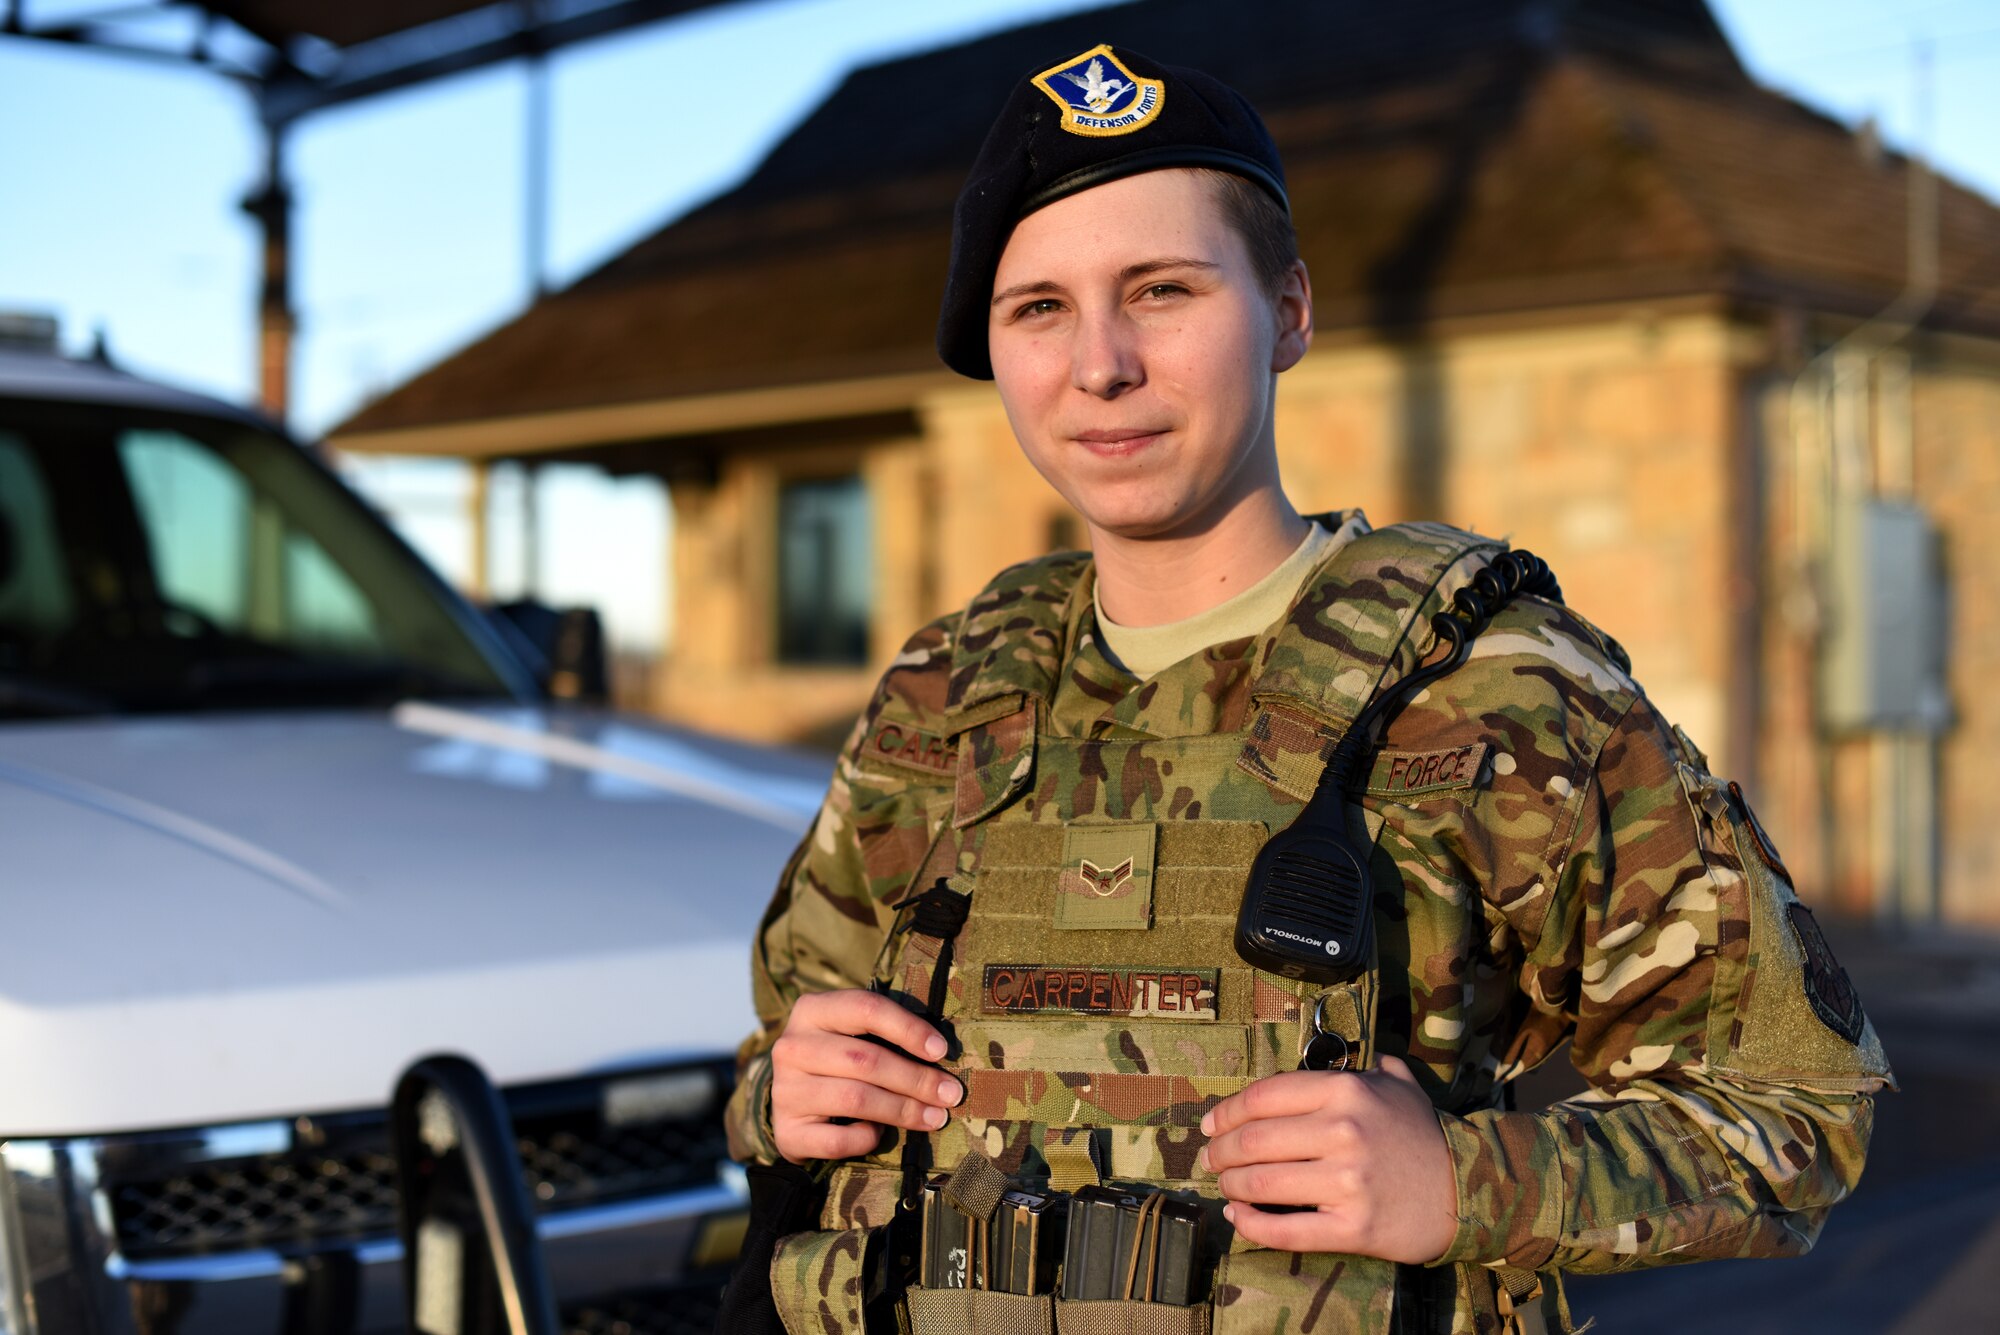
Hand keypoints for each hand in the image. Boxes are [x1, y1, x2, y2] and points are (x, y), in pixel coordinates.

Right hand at [769, 988, 962, 1162]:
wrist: (792, 1105)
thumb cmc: (838, 1062)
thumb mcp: (853, 1035)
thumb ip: (887, 1036)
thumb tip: (941, 1053)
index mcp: (812, 1010)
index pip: (866, 1008)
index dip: (908, 1029)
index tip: (941, 1050)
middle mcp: (792, 1047)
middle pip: (865, 1059)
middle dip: (916, 1078)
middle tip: (951, 1094)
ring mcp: (785, 1090)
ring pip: (856, 1099)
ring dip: (904, 1110)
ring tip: (935, 1117)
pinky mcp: (787, 1131)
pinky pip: (839, 1140)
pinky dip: (868, 1138)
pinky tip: (879, 1133)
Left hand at [1198, 1056, 1457, 1263]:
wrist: (1469, 1189)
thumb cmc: (1422, 1135)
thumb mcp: (1396, 1085)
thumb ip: (1364, 1064)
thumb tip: (1341, 1049)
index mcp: (1346, 1090)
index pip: (1263, 1096)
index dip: (1225, 1111)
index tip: (1208, 1124)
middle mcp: (1344, 1131)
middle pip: (1254, 1140)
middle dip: (1219, 1151)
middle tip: (1210, 1159)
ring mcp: (1348, 1181)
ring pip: (1261, 1183)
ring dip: (1231, 1185)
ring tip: (1224, 1186)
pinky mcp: (1353, 1227)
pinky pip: (1285, 1230)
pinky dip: (1251, 1225)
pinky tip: (1238, 1218)